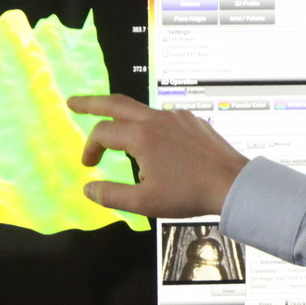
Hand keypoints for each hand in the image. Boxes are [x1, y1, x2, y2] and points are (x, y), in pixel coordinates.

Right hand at [67, 94, 248, 217]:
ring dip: (122, 114)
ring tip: (114, 123)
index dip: (90, 148)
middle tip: (74, 102)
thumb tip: (88, 189)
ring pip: (141, 109)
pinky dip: (149, 123)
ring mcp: (176, 117)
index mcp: (141, 136)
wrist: (232, 184)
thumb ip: (112, 195)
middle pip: (115, 103)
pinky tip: (154, 140)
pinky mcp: (192, 121)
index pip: (102, 133)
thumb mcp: (145, 202)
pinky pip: (163, 117)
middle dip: (91, 102)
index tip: (89, 166)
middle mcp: (156, 119)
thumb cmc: (189, 194)